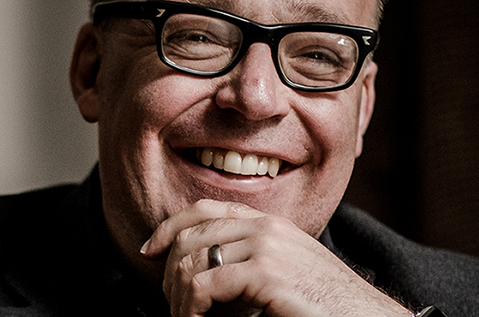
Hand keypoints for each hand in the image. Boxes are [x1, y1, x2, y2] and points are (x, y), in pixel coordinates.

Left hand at [141, 199, 411, 316]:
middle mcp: (263, 226)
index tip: (150, 248)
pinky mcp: (267, 272)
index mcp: (267, 221)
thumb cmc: (324, 299)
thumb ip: (250, 257)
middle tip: (169, 301)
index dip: (171, 225)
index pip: (205, 208)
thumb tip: (209, 268)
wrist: (365, 315)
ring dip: (179, 295)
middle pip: (192, 233)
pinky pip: (207, 284)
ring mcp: (266, 245)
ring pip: (194, 260)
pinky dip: (192, 309)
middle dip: (168, 268)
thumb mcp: (284, 267)